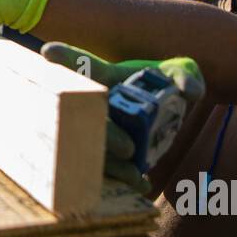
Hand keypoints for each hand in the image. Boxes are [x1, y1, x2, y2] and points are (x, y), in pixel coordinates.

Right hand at [42, 42, 203, 193]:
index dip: (66, 59)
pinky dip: (123, 180)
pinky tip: (140, 185)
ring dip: (112, 164)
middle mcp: (97, 104)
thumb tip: (187, 91)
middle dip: (105, 135)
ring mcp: (100, 130)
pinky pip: (107, 170)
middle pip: (88, 119)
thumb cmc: (169, 81)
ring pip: (92, 149)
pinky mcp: (110, 153)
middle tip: (129, 148)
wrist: (172, 110)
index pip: (84, 66)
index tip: (49, 52)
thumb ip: (185, 76)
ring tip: (136, 173)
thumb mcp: (181, 70)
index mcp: (107, 78)